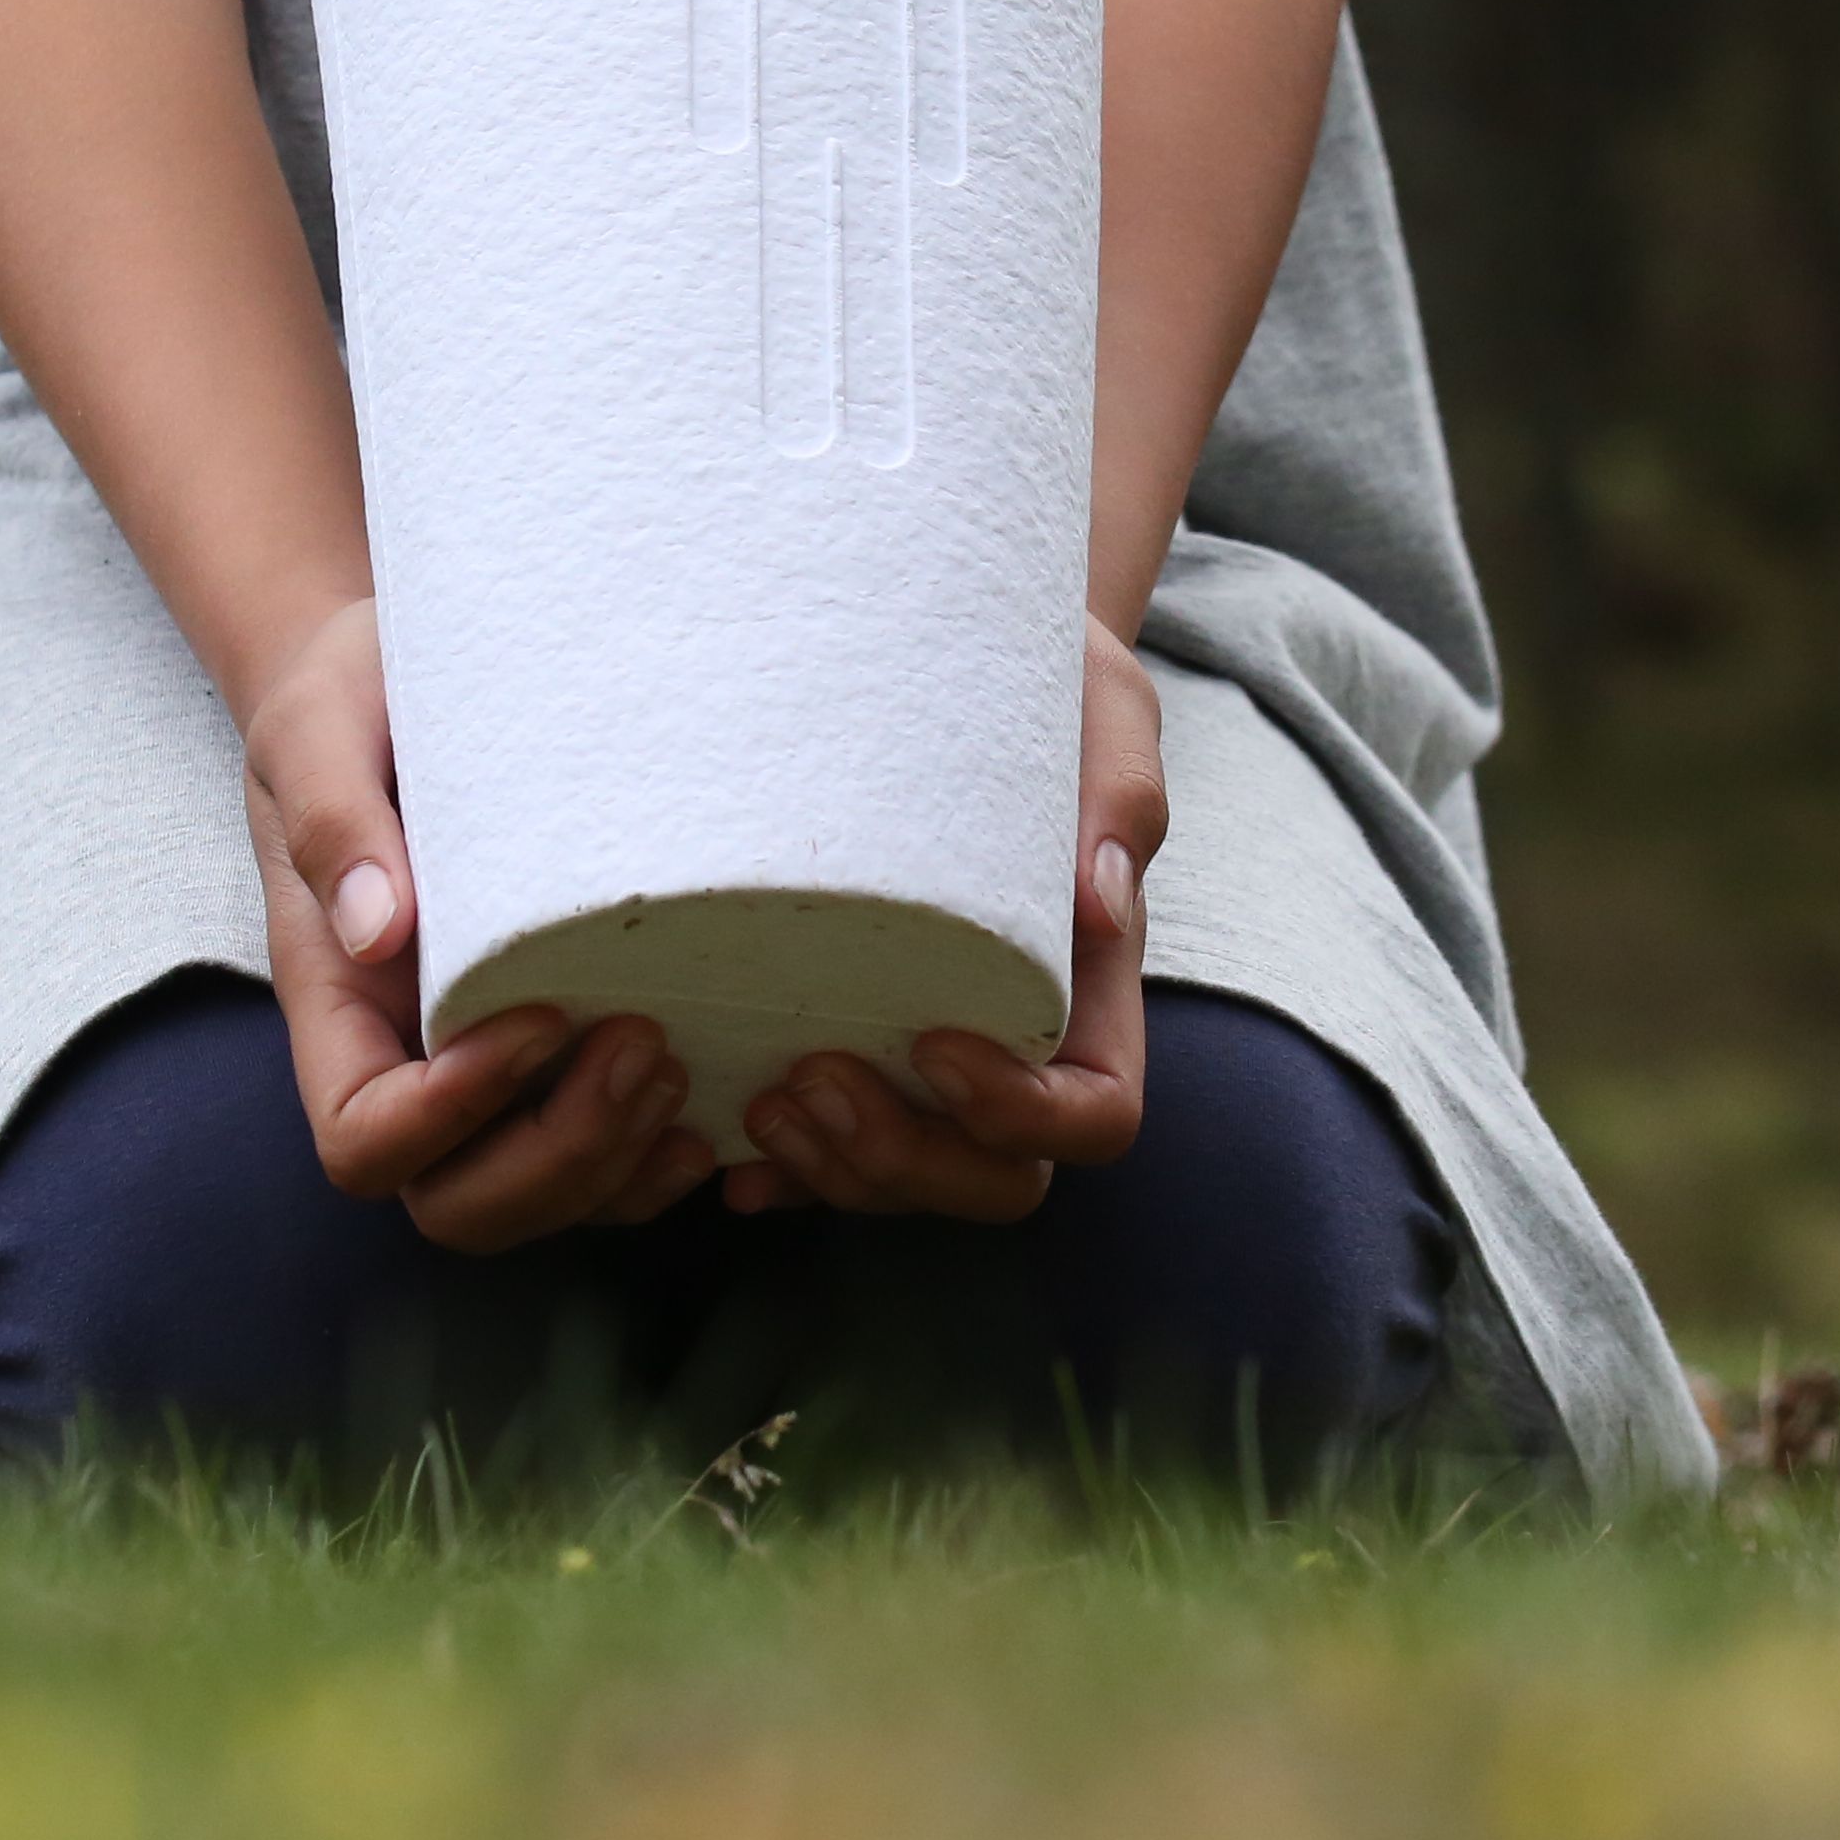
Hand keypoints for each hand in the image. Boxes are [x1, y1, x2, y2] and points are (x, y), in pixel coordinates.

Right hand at [243, 601, 715, 1251]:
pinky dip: (657, 1171)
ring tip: (683, 1062)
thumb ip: (336, 820)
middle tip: (643, 1043)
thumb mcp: (319, 728)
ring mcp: (486, 1077)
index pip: (366, 1139)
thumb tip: (383, 931)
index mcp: (337, 1004)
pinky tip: (715, 1106)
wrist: (404, 671)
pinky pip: (602, 1175)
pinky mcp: (559, 1062)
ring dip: (615, 1167)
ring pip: (537, 1206)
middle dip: (557, 1156)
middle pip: (457, 1204)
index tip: (535, 1016)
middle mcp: (406, 1062)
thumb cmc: (353, 696)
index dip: (449, 1115)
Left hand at [723, 621, 1163, 1220]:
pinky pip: (825, 1156)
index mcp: (1092, 987)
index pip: (1093, 1114)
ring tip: (757, 1097)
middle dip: (904, 1160)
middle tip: (810, 1076)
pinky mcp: (856, 1045)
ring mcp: (934, 1064)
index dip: (1019, 1115)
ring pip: (906, 1183)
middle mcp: (1020, 1046)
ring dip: (833, 1171)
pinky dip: (777, 1173)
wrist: (957, 656)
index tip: (936, 1040)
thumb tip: (1099, 896)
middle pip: (996, 1180)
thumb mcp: (1102, 708)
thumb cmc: (1049, 683)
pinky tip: (719, 1150)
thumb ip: (1120, 793)